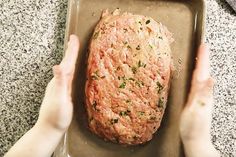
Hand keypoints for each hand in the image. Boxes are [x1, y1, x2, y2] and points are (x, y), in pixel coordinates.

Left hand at [5, 35, 79, 156]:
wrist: (50, 128)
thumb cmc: (56, 116)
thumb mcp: (59, 99)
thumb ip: (59, 83)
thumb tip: (57, 66)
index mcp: (60, 82)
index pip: (67, 63)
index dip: (71, 50)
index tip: (74, 38)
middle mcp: (59, 82)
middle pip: (66, 62)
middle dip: (71, 51)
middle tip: (74, 39)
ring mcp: (60, 87)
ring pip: (67, 68)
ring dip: (70, 58)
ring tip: (73, 50)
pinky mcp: (62, 92)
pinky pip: (68, 75)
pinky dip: (71, 68)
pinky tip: (71, 70)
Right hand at [180, 44, 219, 156]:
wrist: (196, 139)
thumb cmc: (193, 127)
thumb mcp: (196, 110)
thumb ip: (203, 94)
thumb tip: (210, 78)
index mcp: (202, 93)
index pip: (203, 72)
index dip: (203, 58)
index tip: (203, 46)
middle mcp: (204, 93)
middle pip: (205, 71)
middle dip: (204, 58)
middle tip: (202, 47)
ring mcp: (202, 97)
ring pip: (203, 76)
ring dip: (202, 65)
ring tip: (200, 56)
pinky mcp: (198, 100)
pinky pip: (198, 82)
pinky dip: (198, 74)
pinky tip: (196, 74)